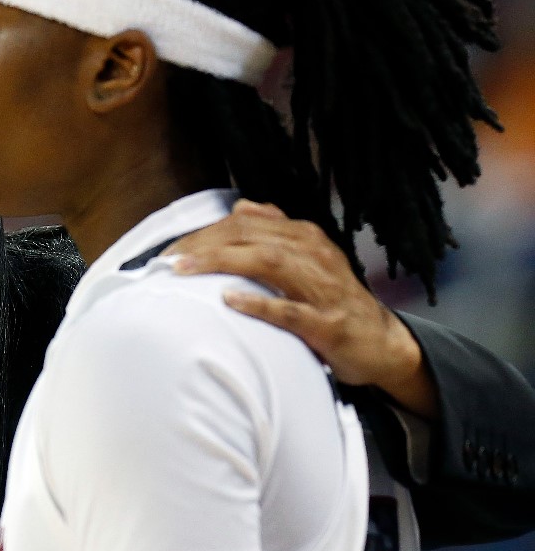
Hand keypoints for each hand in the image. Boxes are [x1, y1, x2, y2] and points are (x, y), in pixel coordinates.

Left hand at [168, 200, 437, 417]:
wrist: (383, 343)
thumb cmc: (335, 301)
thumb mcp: (308, 260)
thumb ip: (275, 232)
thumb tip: (241, 207)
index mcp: (305, 238)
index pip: (245, 223)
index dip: (203, 233)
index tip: (170, 251)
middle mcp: (314, 256)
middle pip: (251, 237)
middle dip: (204, 244)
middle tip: (167, 259)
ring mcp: (322, 289)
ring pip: (269, 262)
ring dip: (222, 262)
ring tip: (185, 269)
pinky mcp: (328, 324)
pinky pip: (291, 311)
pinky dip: (260, 304)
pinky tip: (229, 300)